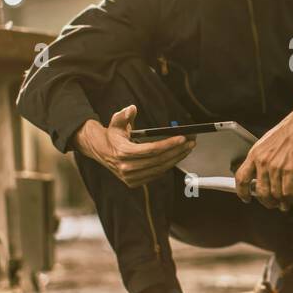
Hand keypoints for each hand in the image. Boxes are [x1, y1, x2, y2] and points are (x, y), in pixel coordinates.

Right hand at [74, 105, 194, 187]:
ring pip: (160, 169)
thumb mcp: (116, 122)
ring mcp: (130, 177)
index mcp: (122, 152)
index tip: (182, 138)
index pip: (151, 150)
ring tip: (187, 148)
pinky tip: (176, 156)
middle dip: (177, 151)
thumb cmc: (113, 135)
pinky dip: (168, 165)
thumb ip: (124, 115)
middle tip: (190, 142)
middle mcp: (126, 167)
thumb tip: (131, 109)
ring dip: (176, 159)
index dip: (168, 144)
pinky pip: (156, 174)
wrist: (101, 151)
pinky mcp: (134, 182)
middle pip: (158, 160)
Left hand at [234, 111, 292, 209]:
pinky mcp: (290, 170)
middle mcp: (263, 161)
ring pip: (275, 195)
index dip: (242, 192)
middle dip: (267, 202)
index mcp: (256, 154)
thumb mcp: (270, 142)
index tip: (246, 198)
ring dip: (282, 202)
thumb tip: (265, 172)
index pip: (241, 178)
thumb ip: (265, 157)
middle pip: (260, 192)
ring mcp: (276, 167)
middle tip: (274, 203)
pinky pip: (288, 193)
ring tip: (288, 202)